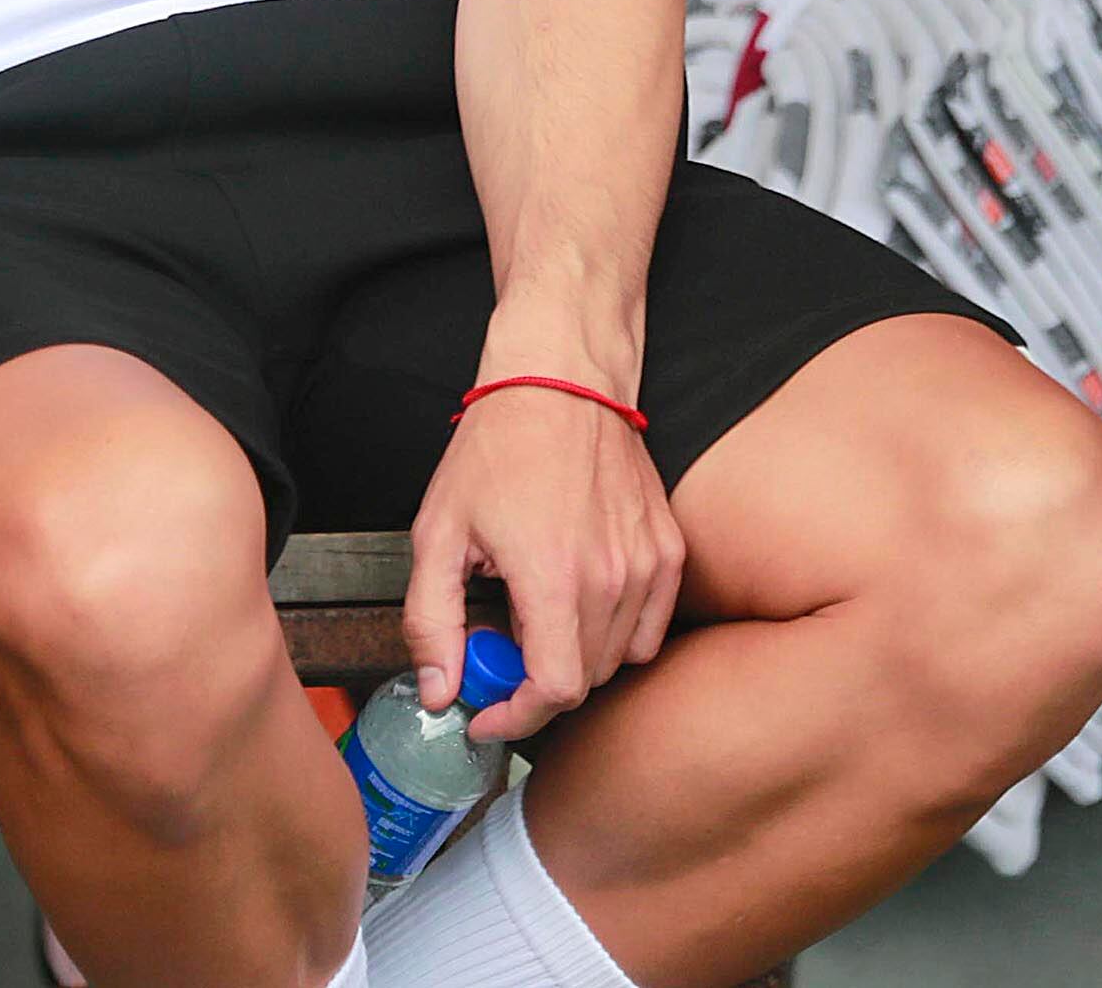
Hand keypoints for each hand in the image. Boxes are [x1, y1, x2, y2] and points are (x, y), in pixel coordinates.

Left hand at [402, 376, 683, 742]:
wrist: (561, 382)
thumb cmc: (498, 447)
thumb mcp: (438, 532)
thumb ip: (432, 620)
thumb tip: (441, 690)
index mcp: (553, 576)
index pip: (554, 691)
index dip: (516, 719)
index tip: (486, 714)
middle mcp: (612, 577)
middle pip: (582, 679)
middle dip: (533, 681)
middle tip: (497, 643)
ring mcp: (649, 564)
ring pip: (616, 658)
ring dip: (573, 655)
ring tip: (536, 610)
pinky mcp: (669, 551)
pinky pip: (649, 628)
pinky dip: (615, 633)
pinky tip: (580, 599)